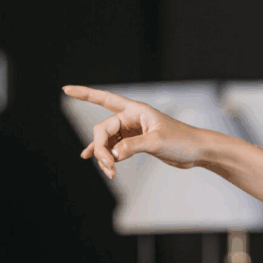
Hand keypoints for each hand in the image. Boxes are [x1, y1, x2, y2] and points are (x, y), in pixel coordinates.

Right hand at [62, 85, 204, 179]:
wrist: (197, 150)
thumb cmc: (182, 140)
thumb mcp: (156, 142)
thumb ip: (132, 146)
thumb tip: (111, 154)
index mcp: (136, 110)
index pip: (105, 99)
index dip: (85, 94)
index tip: (65, 90)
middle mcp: (132, 118)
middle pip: (103, 130)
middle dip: (101, 148)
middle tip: (109, 166)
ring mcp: (133, 131)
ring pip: (107, 141)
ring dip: (105, 156)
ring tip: (109, 172)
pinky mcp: (136, 143)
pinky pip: (114, 147)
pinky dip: (107, 155)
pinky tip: (96, 160)